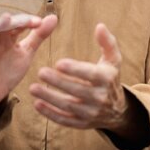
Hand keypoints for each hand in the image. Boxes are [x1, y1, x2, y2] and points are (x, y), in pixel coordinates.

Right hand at [0, 13, 58, 117]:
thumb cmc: (9, 70)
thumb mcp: (27, 52)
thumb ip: (39, 35)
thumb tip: (53, 17)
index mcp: (9, 36)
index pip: (18, 24)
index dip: (28, 21)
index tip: (40, 23)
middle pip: (5, 25)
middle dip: (17, 22)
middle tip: (30, 22)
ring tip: (7, 18)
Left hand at [29, 24, 144, 138]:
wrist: (117, 110)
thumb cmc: (110, 78)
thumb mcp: (113, 60)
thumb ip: (107, 42)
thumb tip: (99, 26)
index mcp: (107, 79)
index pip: (91, 74)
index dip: (75, 69)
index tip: (58, 63)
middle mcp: (100, 97)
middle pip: (77, 90)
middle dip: (58, 82)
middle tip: (41, 72)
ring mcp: (91, 112)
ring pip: (68, 106)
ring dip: (49, 98)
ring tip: (33, 88)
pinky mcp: (82, 124)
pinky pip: (65, 120)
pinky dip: (50, 114)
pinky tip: (37, 104)